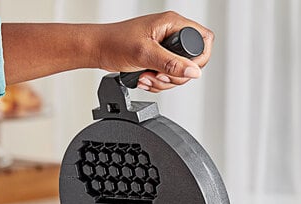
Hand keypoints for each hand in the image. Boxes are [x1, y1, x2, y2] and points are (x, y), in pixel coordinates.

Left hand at [2, 12, 213, 92]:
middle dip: (174, 76)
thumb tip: (193, 72)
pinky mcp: (156, 58)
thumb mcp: (145, 54)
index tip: (186, 71)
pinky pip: (166, 76)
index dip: (199, 59)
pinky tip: (143, 78)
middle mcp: (170, 33)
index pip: (203, 40)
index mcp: (172, 23)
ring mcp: (164, 47)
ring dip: (162, 82)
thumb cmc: (115, 43)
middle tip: (158, 76)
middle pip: (191, 62)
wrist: (97, 49)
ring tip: (146, 76)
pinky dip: (156, 83)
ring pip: (178, 73)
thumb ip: (171, 64)